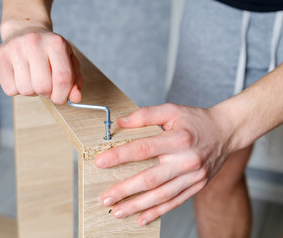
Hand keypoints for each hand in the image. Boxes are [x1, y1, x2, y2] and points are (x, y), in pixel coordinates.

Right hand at [0, 22, 81, 103]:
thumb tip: (75, 98)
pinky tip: (21, 76)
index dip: (62, 95)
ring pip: (26, 90)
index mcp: (56, 43)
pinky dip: (17, 89)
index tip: (60, 97)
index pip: (63, 79)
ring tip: (32, 78)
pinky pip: (10, 90)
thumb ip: (75, 80)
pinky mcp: (0, 57)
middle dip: (47, 93)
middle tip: (46, 86)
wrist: (25, 31)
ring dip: (32, 91)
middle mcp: (34, 42)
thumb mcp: (68, 60)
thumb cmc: (49, 50)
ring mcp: (15, 48)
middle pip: (43, 87)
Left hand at [95, 103, 234, 225]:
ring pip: (161, 195)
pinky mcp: (197, 185)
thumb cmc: (196, 120)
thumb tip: (120, 122)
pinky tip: (142, 218)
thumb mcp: (171, 110)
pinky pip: (175, 202)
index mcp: (177, 139)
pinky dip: (158, 212)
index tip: (100, 162)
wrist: (227, 131)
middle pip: (150, 178)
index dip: (119, 156)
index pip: (142, 149)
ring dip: (138, 206)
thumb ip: (145, 115)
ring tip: (118, 211)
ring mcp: (193, 176)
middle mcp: (186, 160)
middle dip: (125, 190)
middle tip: (106, 198)